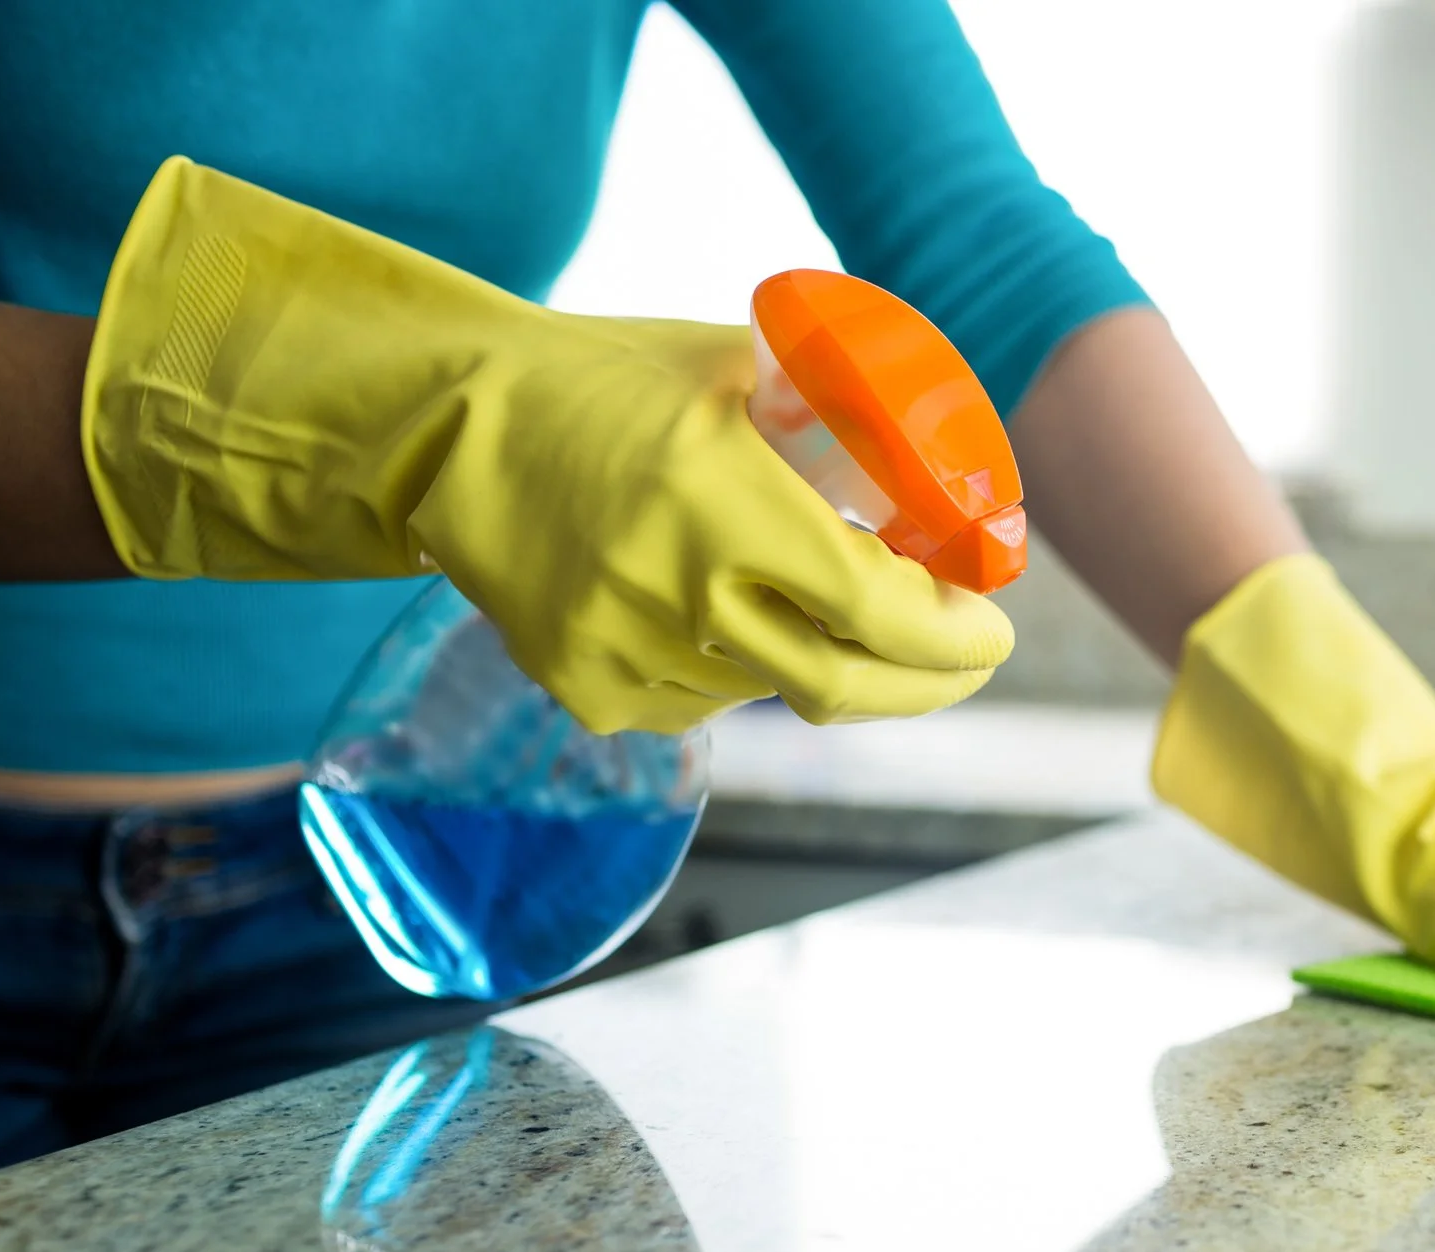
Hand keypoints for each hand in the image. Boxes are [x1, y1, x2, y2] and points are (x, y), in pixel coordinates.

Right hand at [83, 159, 1011, 733]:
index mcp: (724, 503)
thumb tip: (957, 478)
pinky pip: (704, 701)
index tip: (993, 628)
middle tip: (968, 658)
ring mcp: (629, 656)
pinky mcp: (592, 693)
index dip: (955, 635)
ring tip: (808, 589)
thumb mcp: (738, 366)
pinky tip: (710, 604)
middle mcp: (679, 593)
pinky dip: (739, 662)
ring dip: (822, 655)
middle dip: (930, 682)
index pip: (879, 610)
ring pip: (775, 688)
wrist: (441, 430)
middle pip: (845, 687)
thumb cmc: (607, 383)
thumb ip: (846, 416)